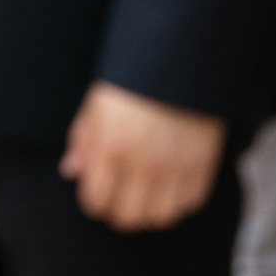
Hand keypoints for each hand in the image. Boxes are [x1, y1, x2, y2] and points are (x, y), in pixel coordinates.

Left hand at [59, 80, 224, 231]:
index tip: (97, 194)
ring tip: (146, 195)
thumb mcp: (97, 104)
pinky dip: (179, 200)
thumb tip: (71, 171)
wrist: (180, 59)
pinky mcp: (203, 165)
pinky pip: (190, 202)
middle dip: (118, 211)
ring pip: (160, 217)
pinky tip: (171, 185)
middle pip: (127, 217)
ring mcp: (176, 167)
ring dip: (149, 210)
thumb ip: (83, 141)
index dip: (93, 202)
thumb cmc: (133, 79)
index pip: (96, 201)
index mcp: (111, 148)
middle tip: (120, 198)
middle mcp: (143, 164)